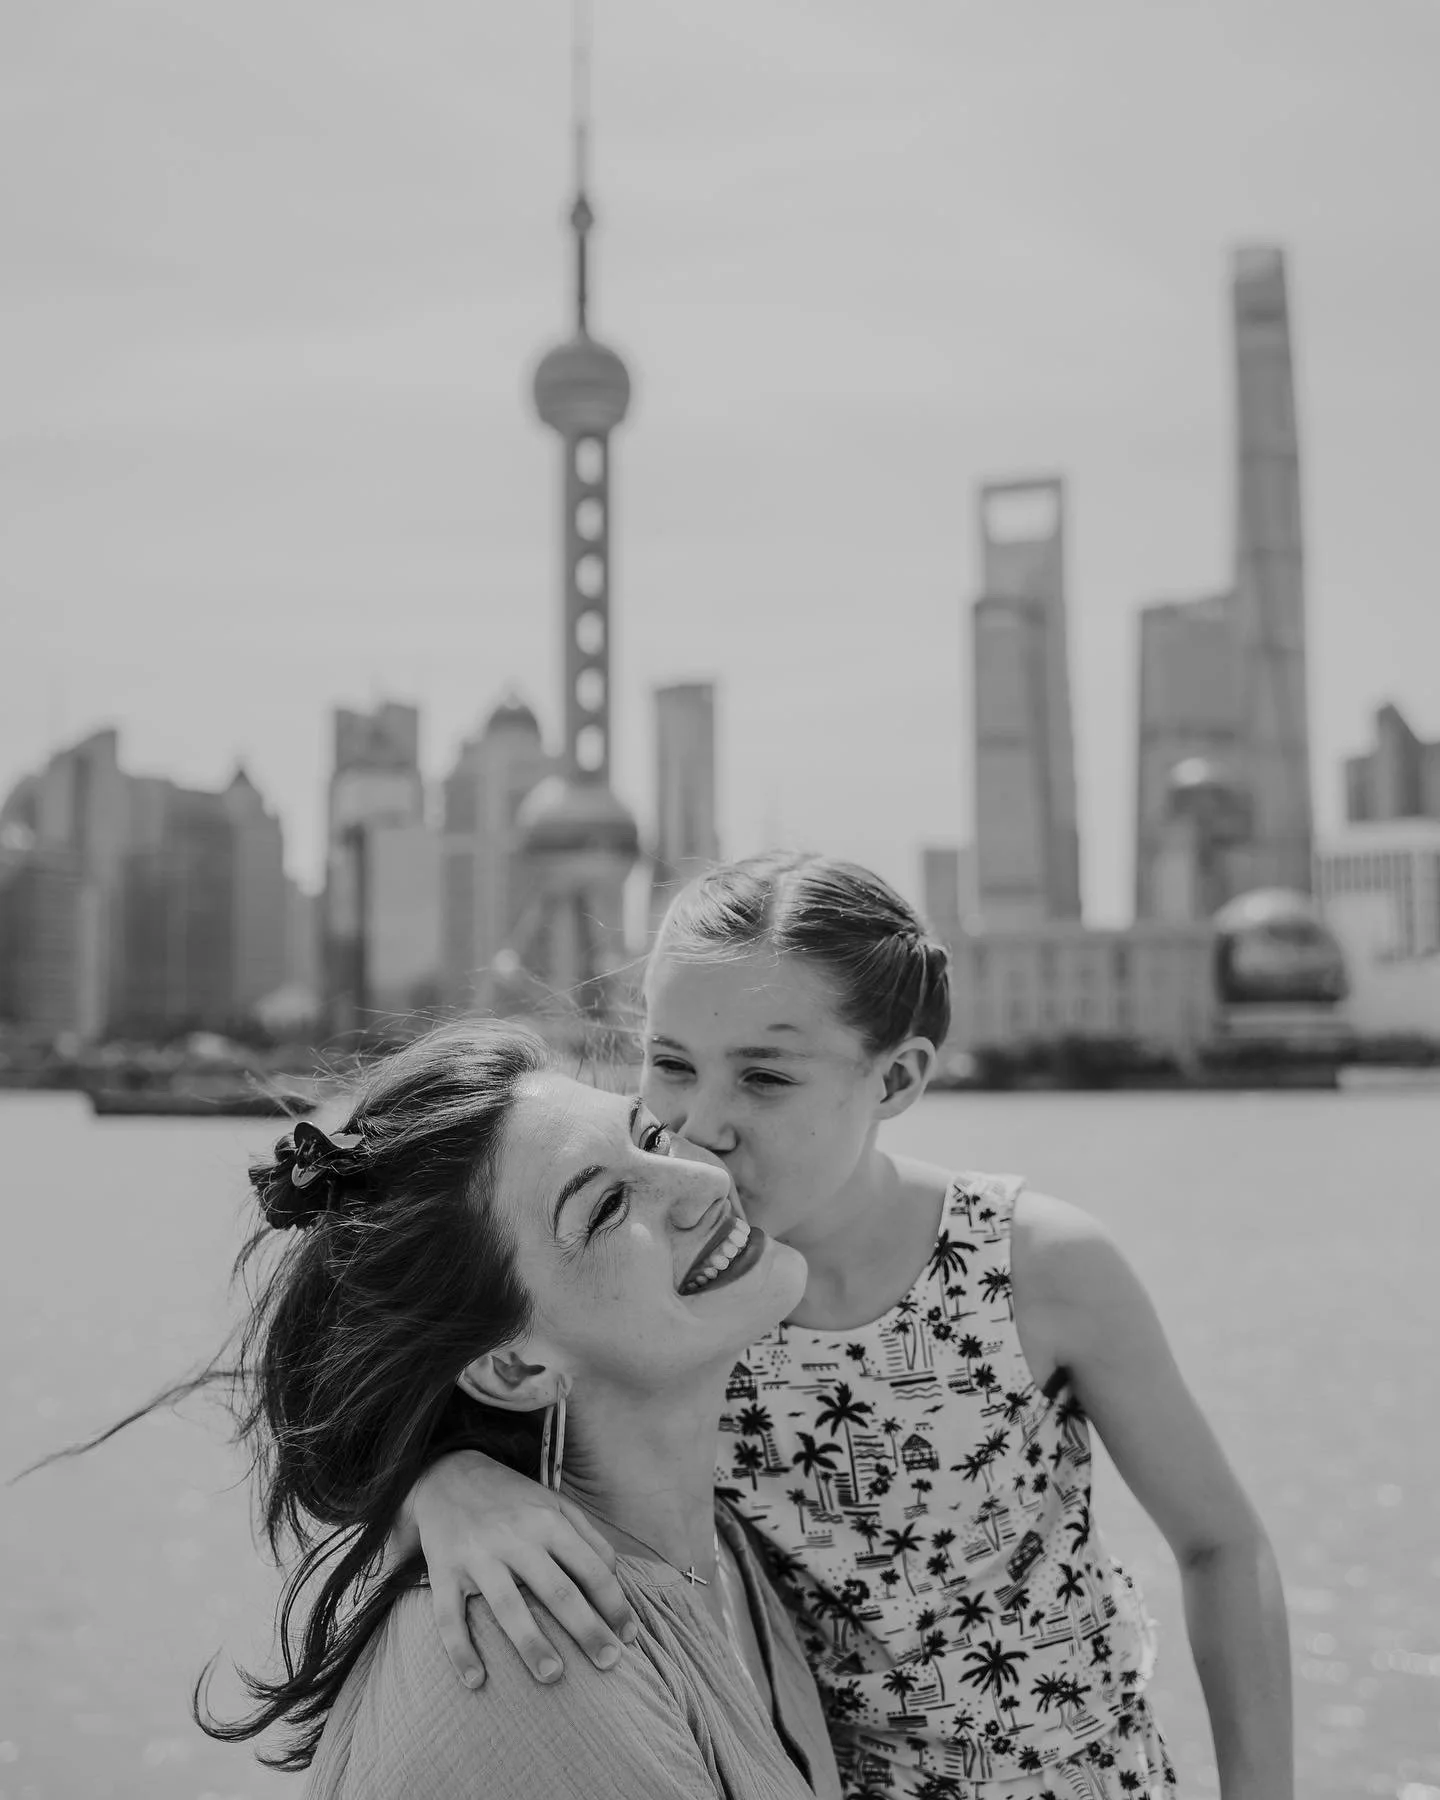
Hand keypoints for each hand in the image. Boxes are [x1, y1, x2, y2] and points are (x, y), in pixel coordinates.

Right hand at [411, 1450, 640, 1687]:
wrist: (446, 1473)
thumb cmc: (512, 1498)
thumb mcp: (554, 1503)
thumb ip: (588, 1536)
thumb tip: (616, 1577)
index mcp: (547, 1521)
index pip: (590, 1567)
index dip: (614, 1603)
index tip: (629, 1636)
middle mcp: (514, 1536)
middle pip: (556, 1590)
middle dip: (585, 1629)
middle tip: (608, 1663)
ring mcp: (477, 1554)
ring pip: (506, 1605)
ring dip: (530, 1643)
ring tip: (552, 1677)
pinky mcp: (443, 1570)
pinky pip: (449, 1616)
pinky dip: (460, 1650)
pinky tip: (476, 1681)